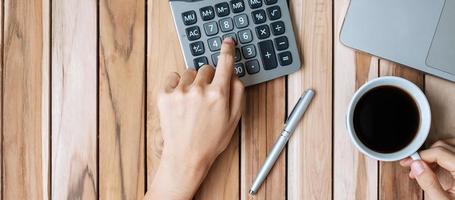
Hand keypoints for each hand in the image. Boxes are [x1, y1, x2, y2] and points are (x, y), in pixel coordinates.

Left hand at [146, 38, 244, 199]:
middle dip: (208, 78)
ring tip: (192, 101)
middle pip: (206, 68)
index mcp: (218, 94)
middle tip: (206, 96)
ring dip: (192, 81)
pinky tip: (180, 100)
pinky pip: (172, 77)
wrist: (185, 156)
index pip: (225, 64)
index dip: (227, 51)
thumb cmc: (211, 140)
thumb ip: (238, 93)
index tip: (227, 43)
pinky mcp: (164, 95)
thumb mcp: (234, 119)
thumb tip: (234, 75)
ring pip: (189, 72)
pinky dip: (176, 84)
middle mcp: (199, 90)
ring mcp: (180, 92)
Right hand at [400, 139, 454, 199]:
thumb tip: (416, 166)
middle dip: (426, 155)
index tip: (409, 163)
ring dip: (434, 154)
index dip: (421, 156)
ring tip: (423, 166)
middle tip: (413, 166)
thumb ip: (430, 183)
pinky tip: (434, 168)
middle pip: (444, 146)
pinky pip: (453, 155)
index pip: (439, 152)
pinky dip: (442, 158)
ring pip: (450, 147)